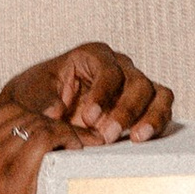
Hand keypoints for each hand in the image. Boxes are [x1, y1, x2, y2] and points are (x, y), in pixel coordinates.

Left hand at [0, 42, 174, 143]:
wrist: (41, 109)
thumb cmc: (38, 96)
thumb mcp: (33, 94)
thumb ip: (43, 100)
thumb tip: (56, 111)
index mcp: (93, 55)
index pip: (108, 70)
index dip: (102, 94)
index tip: (89, 117)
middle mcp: (119, 66)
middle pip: (137, 82)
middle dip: (125, 110)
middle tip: (108, 134)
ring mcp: (135, 85)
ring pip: (157, 93)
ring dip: (149, 116)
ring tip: (136, 138)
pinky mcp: (145, 105)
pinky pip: (162, 109)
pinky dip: (156, 123)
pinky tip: (142, 138)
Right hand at [0, 99, 76, 193]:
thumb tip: (10, 142)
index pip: (4, 110)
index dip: (37, 116)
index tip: (57, 129)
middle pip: (22, 113)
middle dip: (55, 120)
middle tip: (80, 135)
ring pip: (37, 123)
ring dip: (66, 130)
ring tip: (83, 144)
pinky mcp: (10, 184)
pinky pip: (45, 141)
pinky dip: (66, 138)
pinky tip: (77, 150)